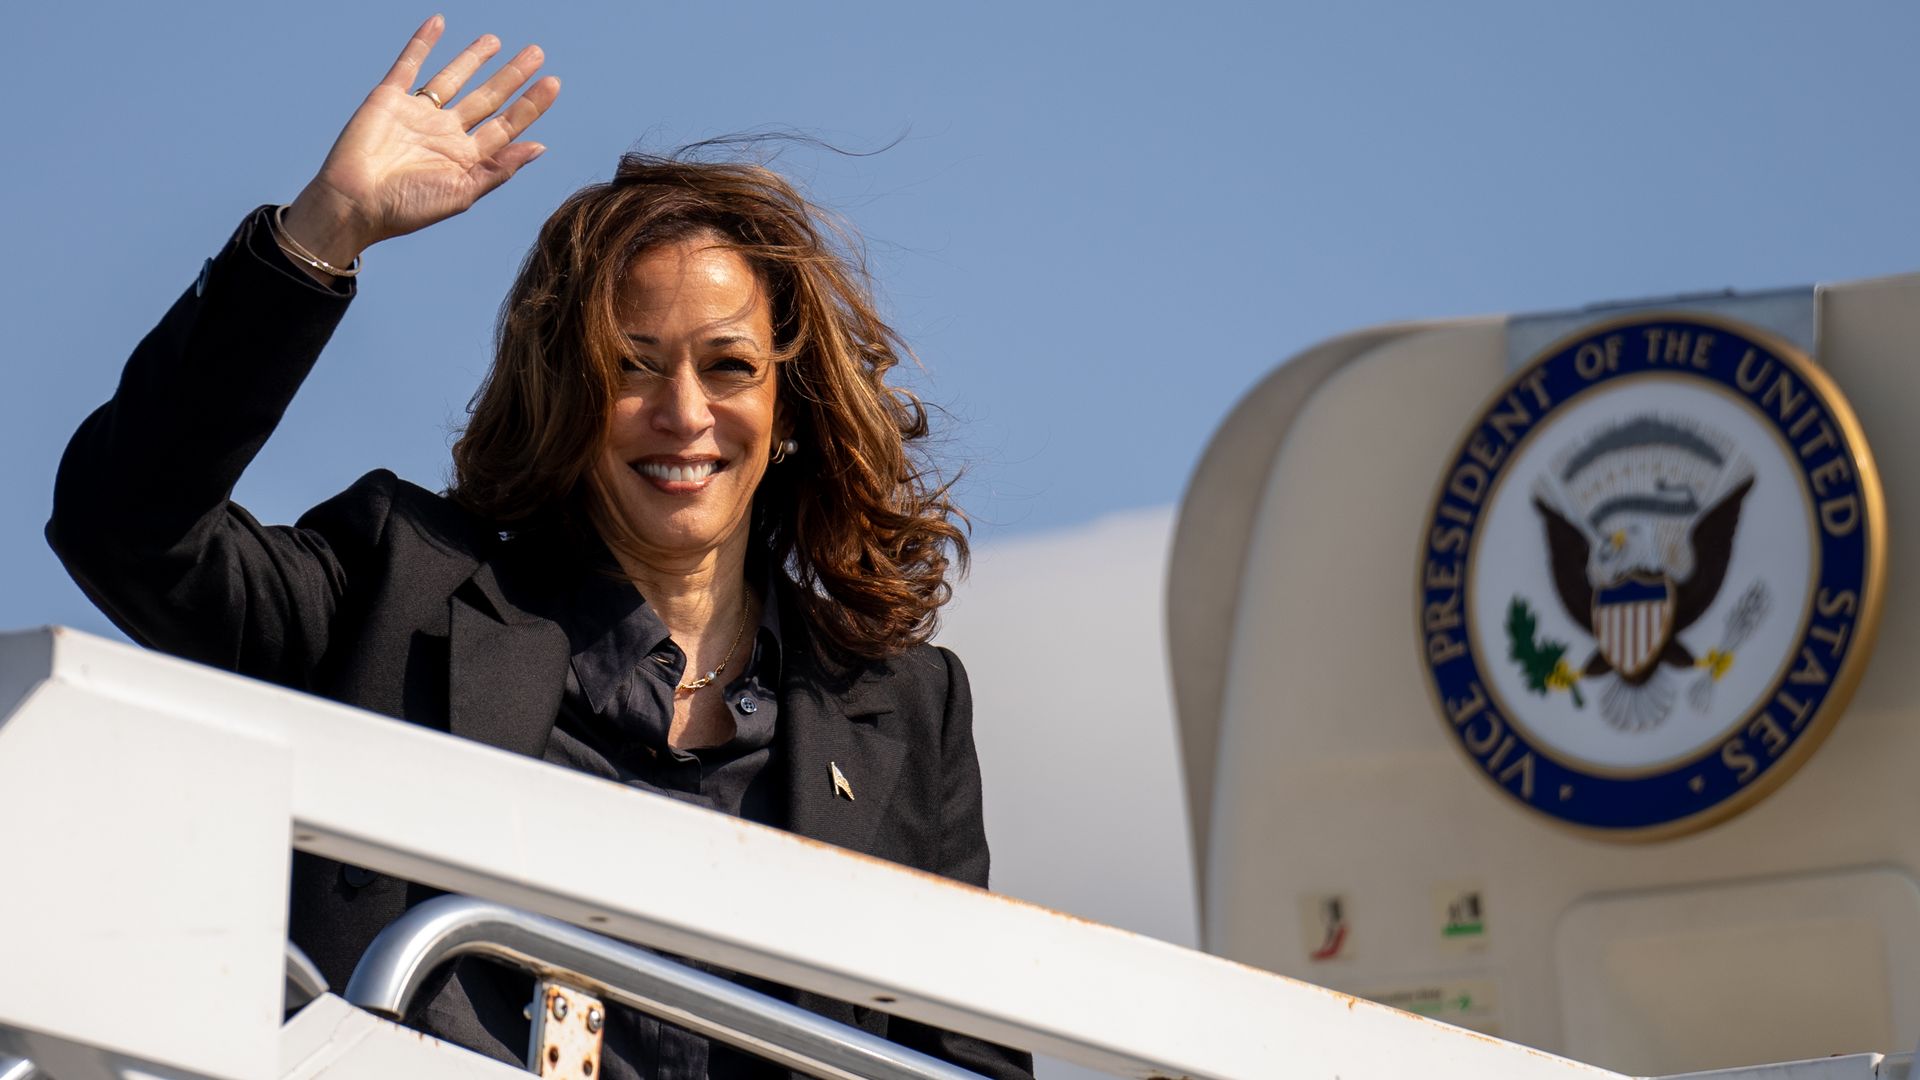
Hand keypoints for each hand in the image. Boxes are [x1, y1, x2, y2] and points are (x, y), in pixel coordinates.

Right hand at [281, 16, 560, 269]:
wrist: (354, 203)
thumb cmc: (408, 208)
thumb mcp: (462, 192)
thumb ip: (499, 168)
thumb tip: (539, 146)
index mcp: (466, 158)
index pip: (506, 126)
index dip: (529, 105)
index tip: (552, 83)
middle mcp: (445, 133)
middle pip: (487, 98)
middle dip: (511, 76)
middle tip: (537, 53)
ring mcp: (418, 114)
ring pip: (453, 78)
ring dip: (474, 58)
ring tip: (496, 41)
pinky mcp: (389, 98)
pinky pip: (409, 64)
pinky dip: (422, 43)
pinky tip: (438, 23)